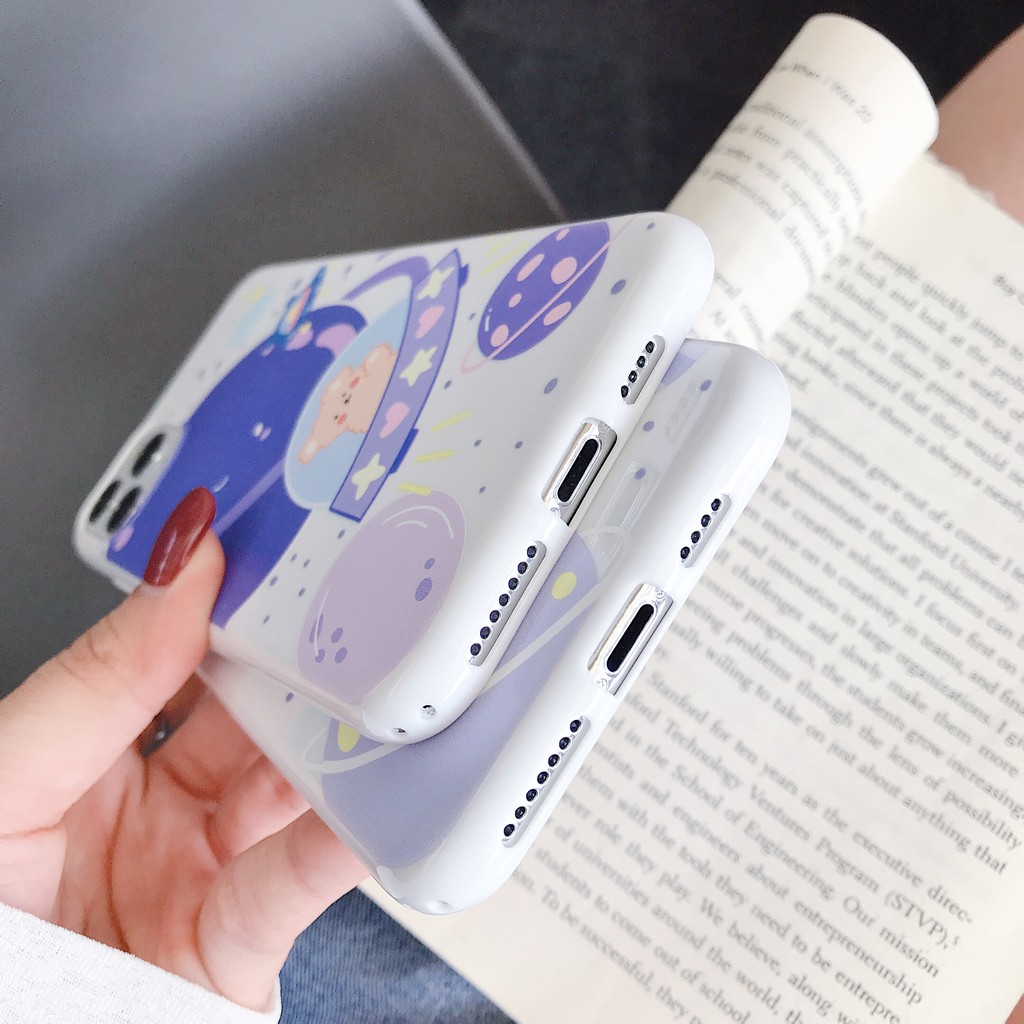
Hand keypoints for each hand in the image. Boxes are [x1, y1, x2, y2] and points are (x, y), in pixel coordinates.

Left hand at [0, 489, 365, 1010]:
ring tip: (371, 699)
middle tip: (350, 614)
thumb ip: (94, 678)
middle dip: (304, 663)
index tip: (282, 546)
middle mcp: (156, 809)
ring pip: (293, 789)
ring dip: (338, 744)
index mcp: (88, 753)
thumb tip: (179, 571)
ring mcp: (201, 873)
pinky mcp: (238, 952)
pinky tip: (368, 796)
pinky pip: (300, 884)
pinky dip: (343, 839)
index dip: (231, 596)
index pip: (179, 649)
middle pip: (253, 713)